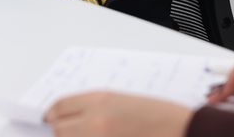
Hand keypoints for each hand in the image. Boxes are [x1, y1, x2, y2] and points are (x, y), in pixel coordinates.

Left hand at [45, 91, 192, 136]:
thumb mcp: (122, 103)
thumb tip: (73, 119)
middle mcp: (94, 121)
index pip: (59, 107)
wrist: (182, 130)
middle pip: (59, 129)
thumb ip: (95, 109)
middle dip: (62, 132)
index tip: (51, 120)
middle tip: (72, 132)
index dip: (52, 115)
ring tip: (86, 136)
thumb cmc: (159, 116)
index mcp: (99, 100)